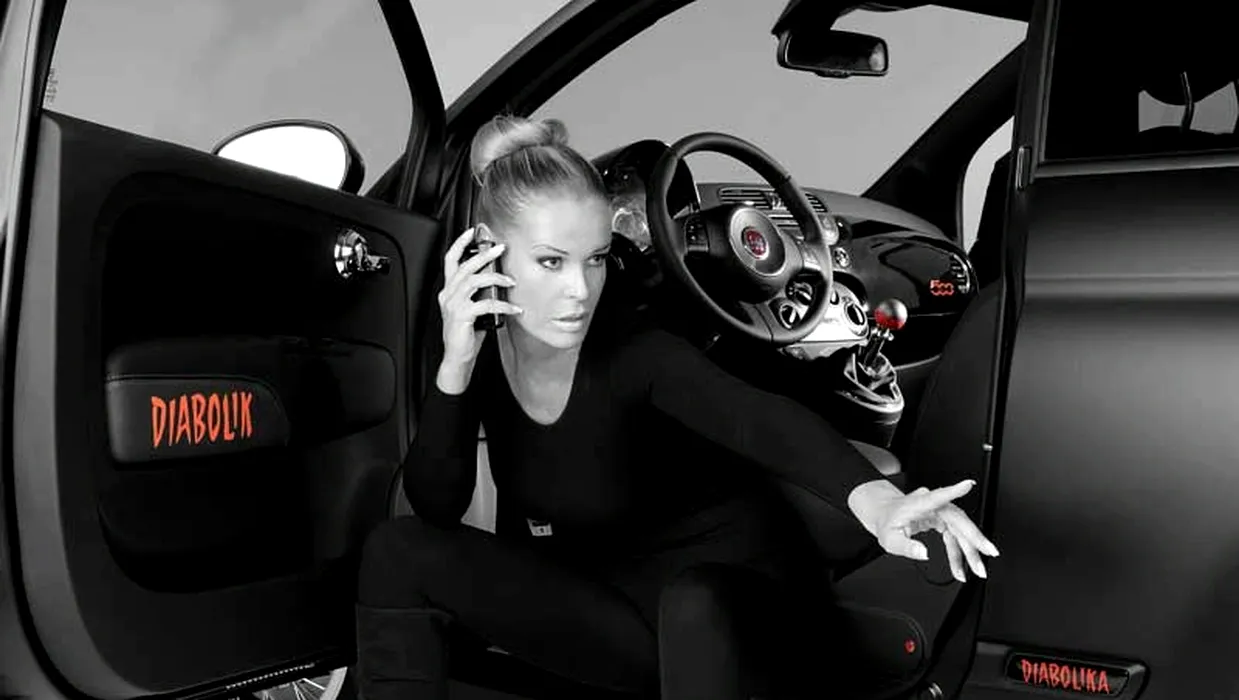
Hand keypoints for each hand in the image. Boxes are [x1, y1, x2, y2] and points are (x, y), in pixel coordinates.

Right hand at [437, 227, 521, 389]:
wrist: (457, 358)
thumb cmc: (465, 335)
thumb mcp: (470, 310)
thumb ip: (478, 294)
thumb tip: (497, 282)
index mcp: (448, 291)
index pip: (450, 260)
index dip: (460, 244)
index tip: (472, 233)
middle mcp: (448, 294)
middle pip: (466, 266)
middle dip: (484, 254)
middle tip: (500, 248)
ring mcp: (454, 304)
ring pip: (474, 281)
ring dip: (496, 277)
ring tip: (511, 279)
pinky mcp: (462, 316)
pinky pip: (486, 304)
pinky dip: (503, 304)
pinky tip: (514, 308)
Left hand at [860, 479, 999, 580]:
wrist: (884, 514)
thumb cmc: (887, 522)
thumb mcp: (890, 540)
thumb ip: (906, 547)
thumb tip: (923, 553)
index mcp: (918, 504)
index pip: (937, 496)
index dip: (953, 490)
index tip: (967, 485)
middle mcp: (932, 505)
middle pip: (958, 520)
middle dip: (975, 538)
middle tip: (989, 553)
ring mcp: (939, 511)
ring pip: (961, 530)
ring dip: (970, 550)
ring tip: (977, 569)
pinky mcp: (943, 518)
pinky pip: (956, 535)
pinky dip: (960, 551)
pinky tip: (962, 566)